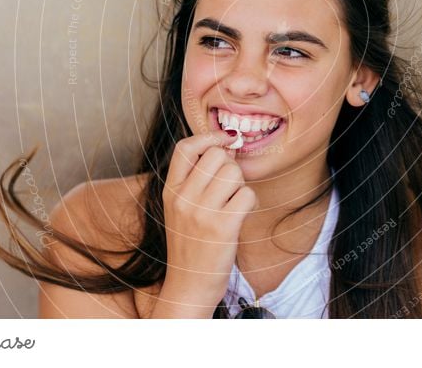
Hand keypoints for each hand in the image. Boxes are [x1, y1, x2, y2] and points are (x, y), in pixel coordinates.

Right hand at [156, 129, 256, 317]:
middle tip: (230, 187)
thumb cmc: (191, 244)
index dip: (209, 136)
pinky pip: (247, 194)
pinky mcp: (223, 227)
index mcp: (170, 190)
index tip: (226, 139)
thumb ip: (194, 179)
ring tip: (235, 203)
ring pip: (234, 172)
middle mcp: (183, 198)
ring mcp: (201, 213)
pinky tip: (243, 215)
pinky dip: (251, 202)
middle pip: (217, 156)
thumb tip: (226, 144)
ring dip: (241, 185)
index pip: (186, 147)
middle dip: (231, 166)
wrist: (189, 286)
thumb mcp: (180, 208)